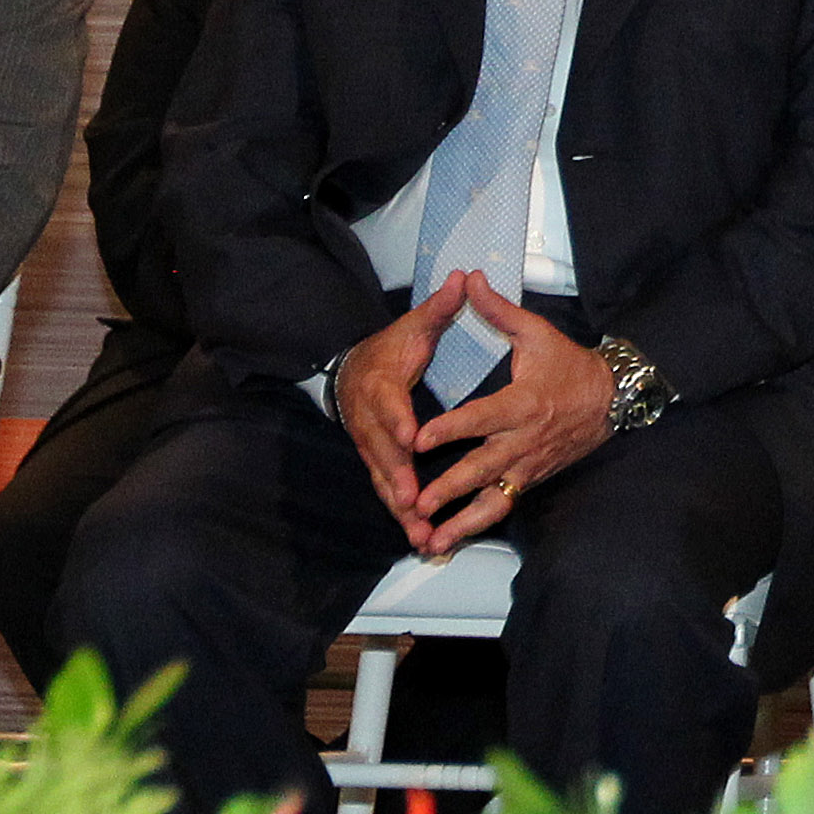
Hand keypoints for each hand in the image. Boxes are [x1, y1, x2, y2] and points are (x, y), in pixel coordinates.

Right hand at [333, 275, 465, 550]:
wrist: (354, 369)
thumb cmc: (391, 348)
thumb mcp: (413, 326)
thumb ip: (438, 308)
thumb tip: (460, 277)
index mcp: (381, 384)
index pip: (388, 403)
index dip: (398, 420)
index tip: (411, 436)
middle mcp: (370, 420)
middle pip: (382, 452)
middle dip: (397, 476)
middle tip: (413, 500)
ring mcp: (370, 444)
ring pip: (384, 478)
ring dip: (400, 506)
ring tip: (420, 531)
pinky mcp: (377, 462)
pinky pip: (388, 489)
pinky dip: (401, 513)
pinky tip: (420, 536)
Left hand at [408, 276, 618, 556]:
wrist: (612, 398)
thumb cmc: (570, 364)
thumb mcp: (538, 333)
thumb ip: (499, 310)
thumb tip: (471, 279)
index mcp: (523, 403)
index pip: (481, 419)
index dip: (450, 429)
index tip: (420, 440)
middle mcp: (524, 441)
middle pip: (481, 469)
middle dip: (447, 488)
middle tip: (417, 502)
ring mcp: (528, 466)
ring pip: (492, 500)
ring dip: (460, 523)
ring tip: (430, 539)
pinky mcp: (531, 480)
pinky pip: (502, 507)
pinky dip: (475, 525)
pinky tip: (449, 539)